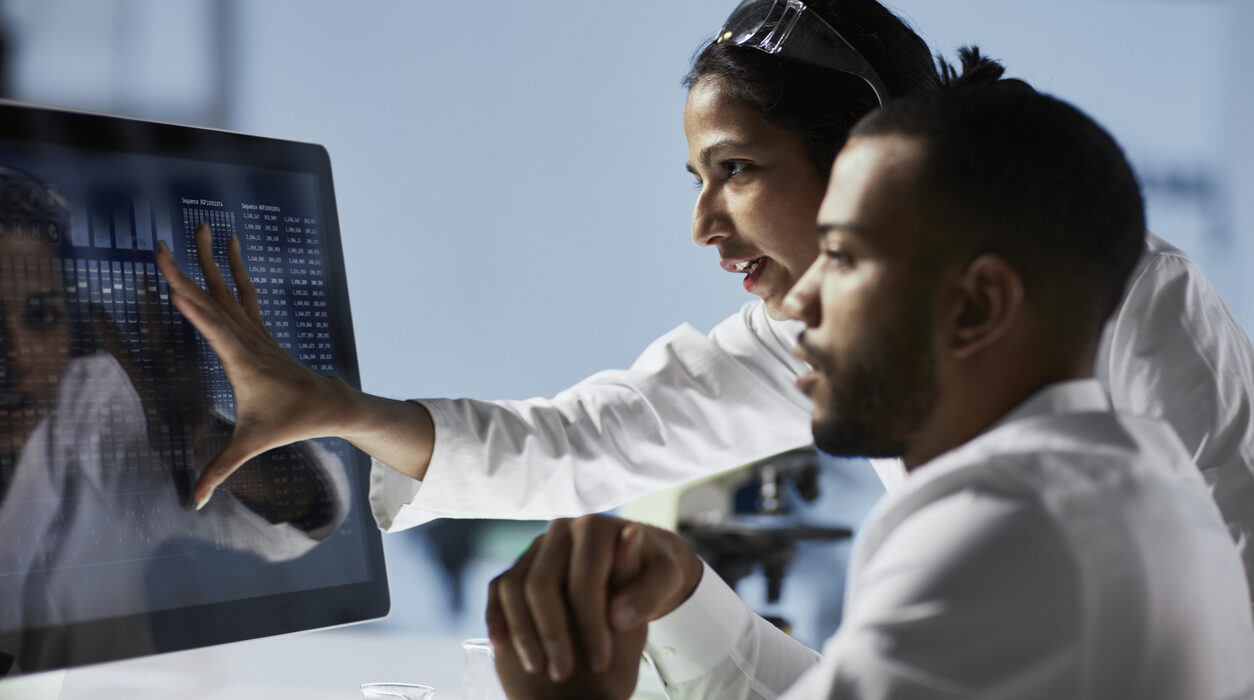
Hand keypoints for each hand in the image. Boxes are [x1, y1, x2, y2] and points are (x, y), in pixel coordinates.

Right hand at [155, 222, 351, 507]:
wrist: (330, 403)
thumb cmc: (291, 422)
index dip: (195, 310)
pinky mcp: (259, 329)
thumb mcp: (252, 446)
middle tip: (163, 245)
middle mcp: (248, 339)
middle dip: (188, 273)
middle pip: (213, 301)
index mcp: (243, 362)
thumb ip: (220, 471)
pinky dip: (233, 269)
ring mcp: (255, 330)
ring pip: (228, 289)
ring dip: (211, 259)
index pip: (215, 331)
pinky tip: (229, 247)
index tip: (174, 287)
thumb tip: (194, 502)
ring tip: (201, 228)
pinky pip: (244, 293)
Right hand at [485, 515, 702, 686]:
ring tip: (537, 668)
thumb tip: (618, 616)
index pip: (585, 579)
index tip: (600, 662)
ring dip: (523, 631)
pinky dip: (497, 615)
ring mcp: (537, 546)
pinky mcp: (522, 563)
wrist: (636, 564)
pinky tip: (503, 644)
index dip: (590, 624)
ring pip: (516, 586)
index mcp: (595, 528)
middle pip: (542, 583)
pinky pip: (500, 588)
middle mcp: (561, 530)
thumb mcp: (664, 580)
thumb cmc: (652, 573)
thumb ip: (648, 593)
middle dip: (552, 633)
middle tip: (563, 673)